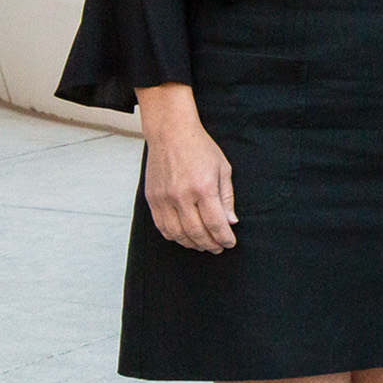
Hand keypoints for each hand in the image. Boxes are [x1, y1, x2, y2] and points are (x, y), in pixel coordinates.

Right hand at [137, 85, 236, 252]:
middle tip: (218, 248)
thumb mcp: (223, 169)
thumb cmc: (200, 148)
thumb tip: (230, 222)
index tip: (230, 243)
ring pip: (177, 233)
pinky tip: (184, 237)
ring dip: (191, 244)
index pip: (215, 223)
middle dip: (210, 244)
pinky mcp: (152, 199)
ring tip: (203, 246)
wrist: (171, 134)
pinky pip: (161, 226)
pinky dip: (174, 236)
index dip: (224, 238)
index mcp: (203, 188)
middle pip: (196, 232)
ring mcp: (164, 199)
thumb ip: (227, 197)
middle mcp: (181, 196)